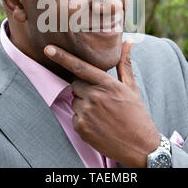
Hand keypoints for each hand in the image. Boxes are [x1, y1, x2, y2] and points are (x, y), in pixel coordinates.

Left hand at [44, 40, 160, 167]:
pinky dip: (83, 118)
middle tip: (101, 97)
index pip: (80, 67)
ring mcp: (87, 114)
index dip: (62, 57)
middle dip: (84, 87)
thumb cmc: (136, 114)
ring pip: (75, 100)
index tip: (48, 49)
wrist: (139, 146)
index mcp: (107, 84)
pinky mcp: (81, 128)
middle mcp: (95, 97)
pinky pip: (74, 116)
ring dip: (84, 103)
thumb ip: (124, 63)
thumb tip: (128, 41)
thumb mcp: (131, 87)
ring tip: (102, 112)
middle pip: (76, 84)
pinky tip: (98, 123)